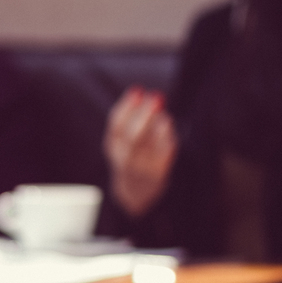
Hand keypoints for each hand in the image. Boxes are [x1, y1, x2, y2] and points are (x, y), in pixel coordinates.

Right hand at [105, 86, 176, 218]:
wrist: (134, 193)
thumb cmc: (132, 158)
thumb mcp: (123, 141)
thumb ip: (131, 119)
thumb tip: (142, 92)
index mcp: (113, 146)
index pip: (116, 125)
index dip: (126, 106)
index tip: (137, 89)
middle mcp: (124, 158)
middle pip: (131, 136)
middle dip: (143, 115)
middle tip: (156, 96)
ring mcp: (140, 167)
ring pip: (146, 147)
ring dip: (157, 126)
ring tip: (164, 113)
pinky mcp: (157, 174)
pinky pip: (162, 155)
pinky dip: (165, 139)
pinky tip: (168, 125)